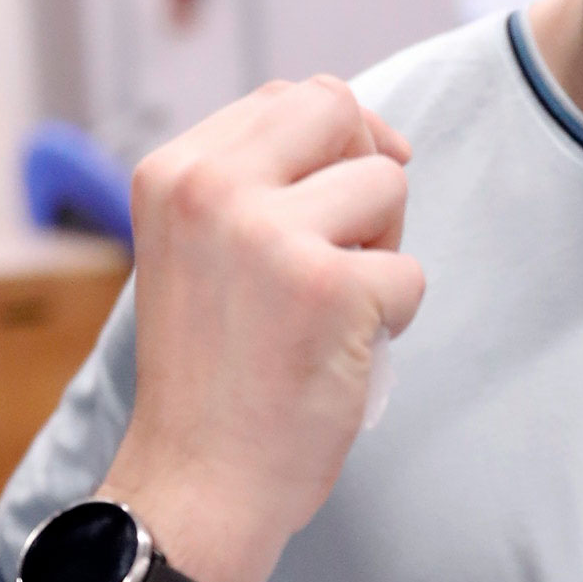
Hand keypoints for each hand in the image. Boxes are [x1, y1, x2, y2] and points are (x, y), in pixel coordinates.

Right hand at [105, 76, 423, 581]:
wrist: (194, 483)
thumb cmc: (211, 374)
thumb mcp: (199, 248)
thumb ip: (254, 179)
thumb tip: (362, 126)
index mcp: (172, 171)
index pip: (288, 98)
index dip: (336, 140)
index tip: (337, 200)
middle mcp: (210, 187)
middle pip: (339, 111)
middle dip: (364, 173)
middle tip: (343, 250)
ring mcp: (268, 234)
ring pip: (386, 185)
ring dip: (382, 251)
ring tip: (330, 311)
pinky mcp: (327, 288)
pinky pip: (410, 273)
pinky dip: (393, 320)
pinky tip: (339, 356)